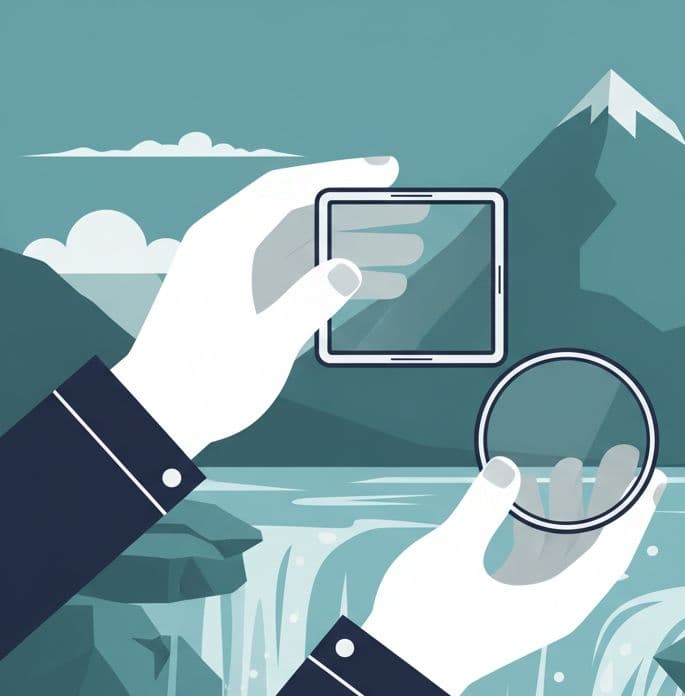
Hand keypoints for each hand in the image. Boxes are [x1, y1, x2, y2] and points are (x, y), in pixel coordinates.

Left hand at [111, 157, 403, 456]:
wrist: (158, 417)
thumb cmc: (200, 380)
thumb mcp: (263, 342)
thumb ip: (308, 301)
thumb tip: (348, 269)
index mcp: (224, 244)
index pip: (287, 190)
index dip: (339, 175)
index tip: (387, 172)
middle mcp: (229, 249)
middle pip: (303, 213)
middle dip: (359, 212)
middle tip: (409, 211)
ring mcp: (239, 273)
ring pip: (308, 244)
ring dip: (355, 246)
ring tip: (407, 250)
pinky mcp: (247, 298)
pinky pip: (300, 273)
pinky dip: (337, 275)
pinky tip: (376, 284)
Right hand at [363, 454, 666, 695]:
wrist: (397, 674)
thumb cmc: (420, 623)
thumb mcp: (447, 560)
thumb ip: (479, 511)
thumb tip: (507, 466)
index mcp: (554, 601)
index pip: (611, 551)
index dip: (634, 512)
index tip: (653, 477)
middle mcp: (556, 604)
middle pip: (599, 548)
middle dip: (611, 502)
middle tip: (621, 458)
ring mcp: (537, 603)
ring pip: (570, 551)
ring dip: (573, 510)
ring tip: (571, 466)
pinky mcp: (516, 600)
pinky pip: (543, 557)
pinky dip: (543, 525)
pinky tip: (528, 493)